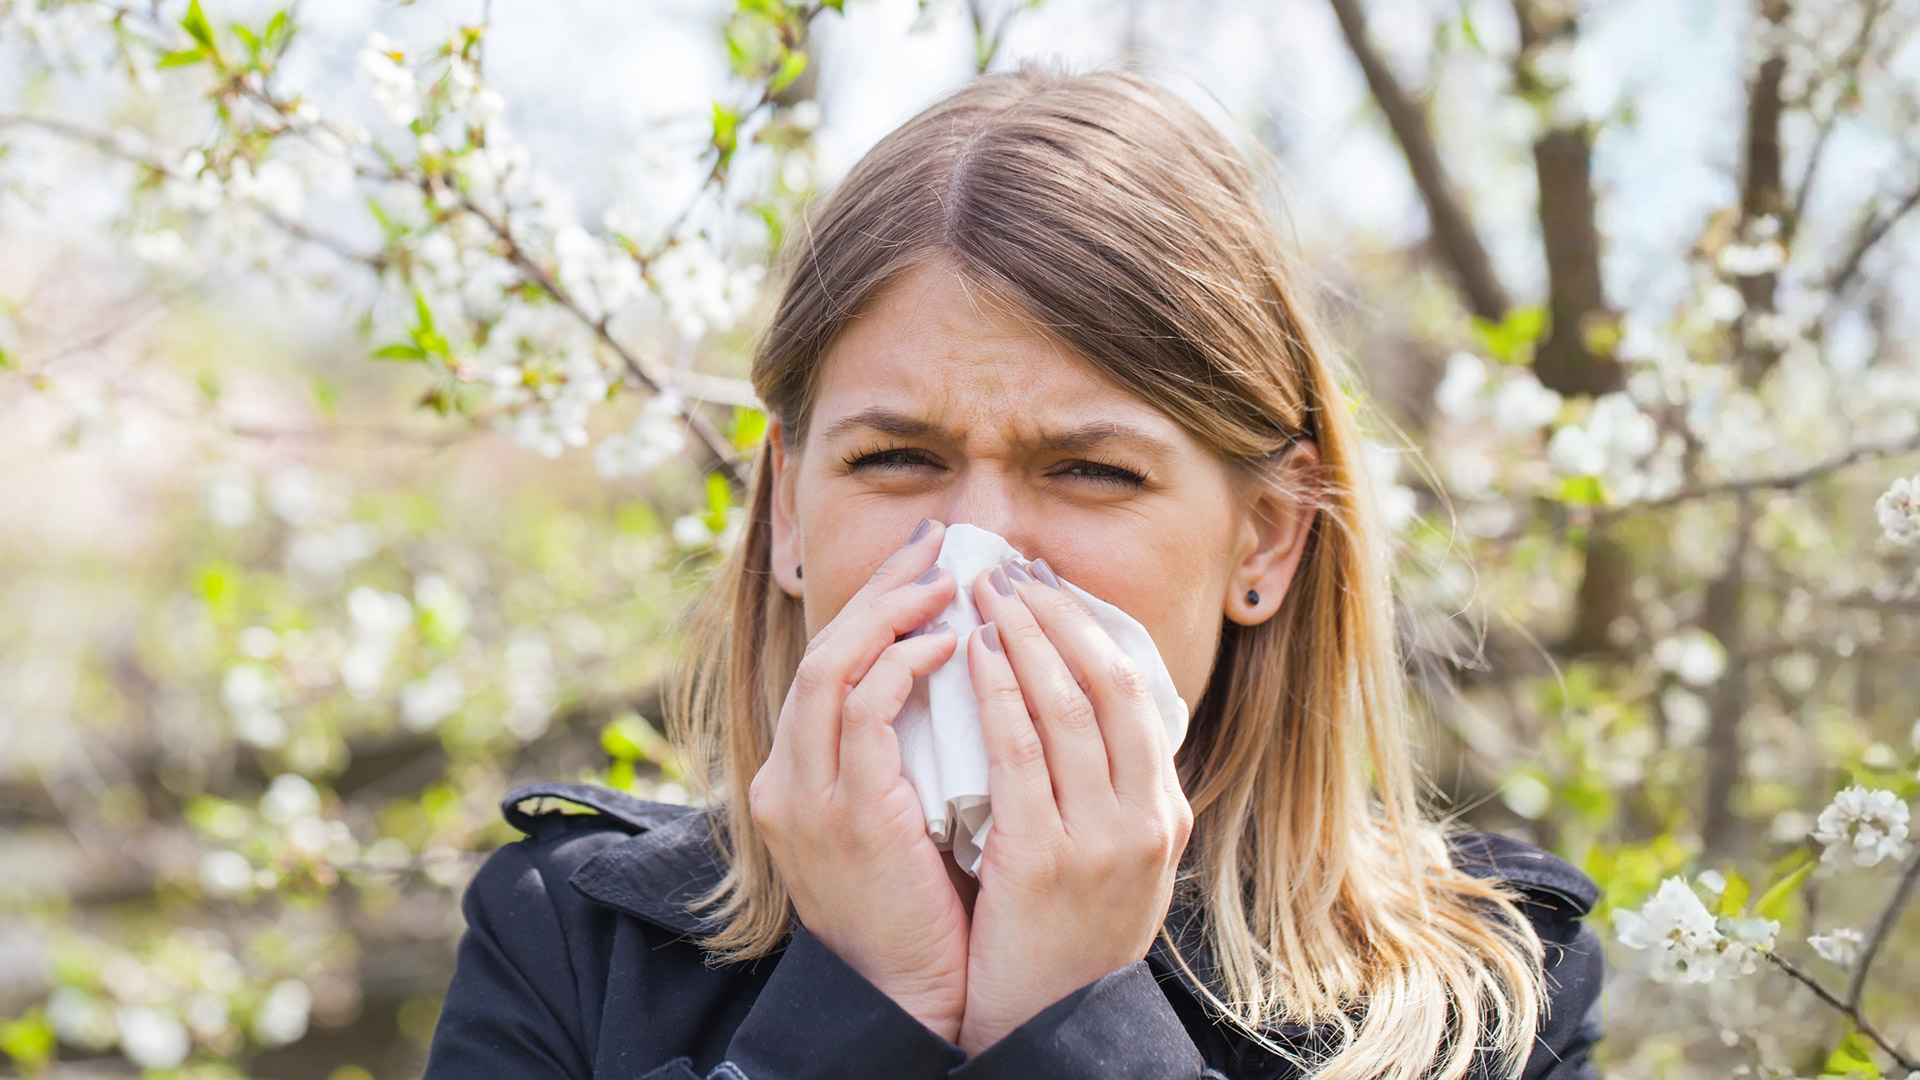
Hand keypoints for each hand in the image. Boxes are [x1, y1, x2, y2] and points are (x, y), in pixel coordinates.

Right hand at [748, 519, 970, 1041]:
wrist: (909, 1001)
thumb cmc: (929, 912)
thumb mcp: (910, 818)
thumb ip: (917, 753)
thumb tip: (976, 680)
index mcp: (799, 778)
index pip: (830, 664)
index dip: (875, 606)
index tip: (927, 562)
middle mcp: (787, 780)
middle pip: (823, 649)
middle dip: (882, 589)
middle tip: (939, 542)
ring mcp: (806, 798)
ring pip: (832, 667)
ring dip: (892, 613)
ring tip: (951, 582)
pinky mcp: (843, 817)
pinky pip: (861, 713)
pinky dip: (902, 667)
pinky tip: (951, 644)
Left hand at [955, 558, 1194, 1054]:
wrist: (1049, 1029)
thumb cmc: (1065, 942)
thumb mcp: (1112, 864)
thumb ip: (1105, 793)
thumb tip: (1073, 707)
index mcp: (1165, 812)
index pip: (1135, 691)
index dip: (1088, 627)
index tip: (1045, 586)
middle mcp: (1146, 819)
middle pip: (1107, 684)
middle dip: (1056, 615)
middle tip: (1008, 568)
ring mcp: (1101, 840)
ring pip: (1068, 707)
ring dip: (1025, 637)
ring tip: (986, 593)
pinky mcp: (1046, 861)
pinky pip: (1021, 754)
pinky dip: (1000, 693)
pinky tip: (974, 654)